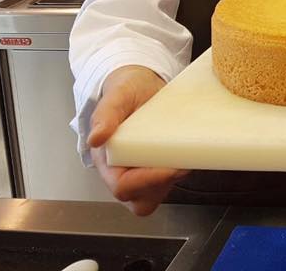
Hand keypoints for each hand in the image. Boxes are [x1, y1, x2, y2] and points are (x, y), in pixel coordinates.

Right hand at [88, 65, 188, 215]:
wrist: (141, 84)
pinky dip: (182, 169)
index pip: (123, 187)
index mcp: (107, 160)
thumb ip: (104, 114)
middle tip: (181, 164)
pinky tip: (190, 151)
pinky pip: (170, 181)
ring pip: (158, 194)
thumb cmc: (125, 91)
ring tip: (186, 155)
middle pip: (141, 200)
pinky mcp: (160, 166)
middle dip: (162, 187)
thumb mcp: (115, 96)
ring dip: (174, 180)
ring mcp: (143, 171)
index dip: (147, 182)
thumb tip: (96, 137)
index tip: (170, 168)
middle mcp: (124, 170)